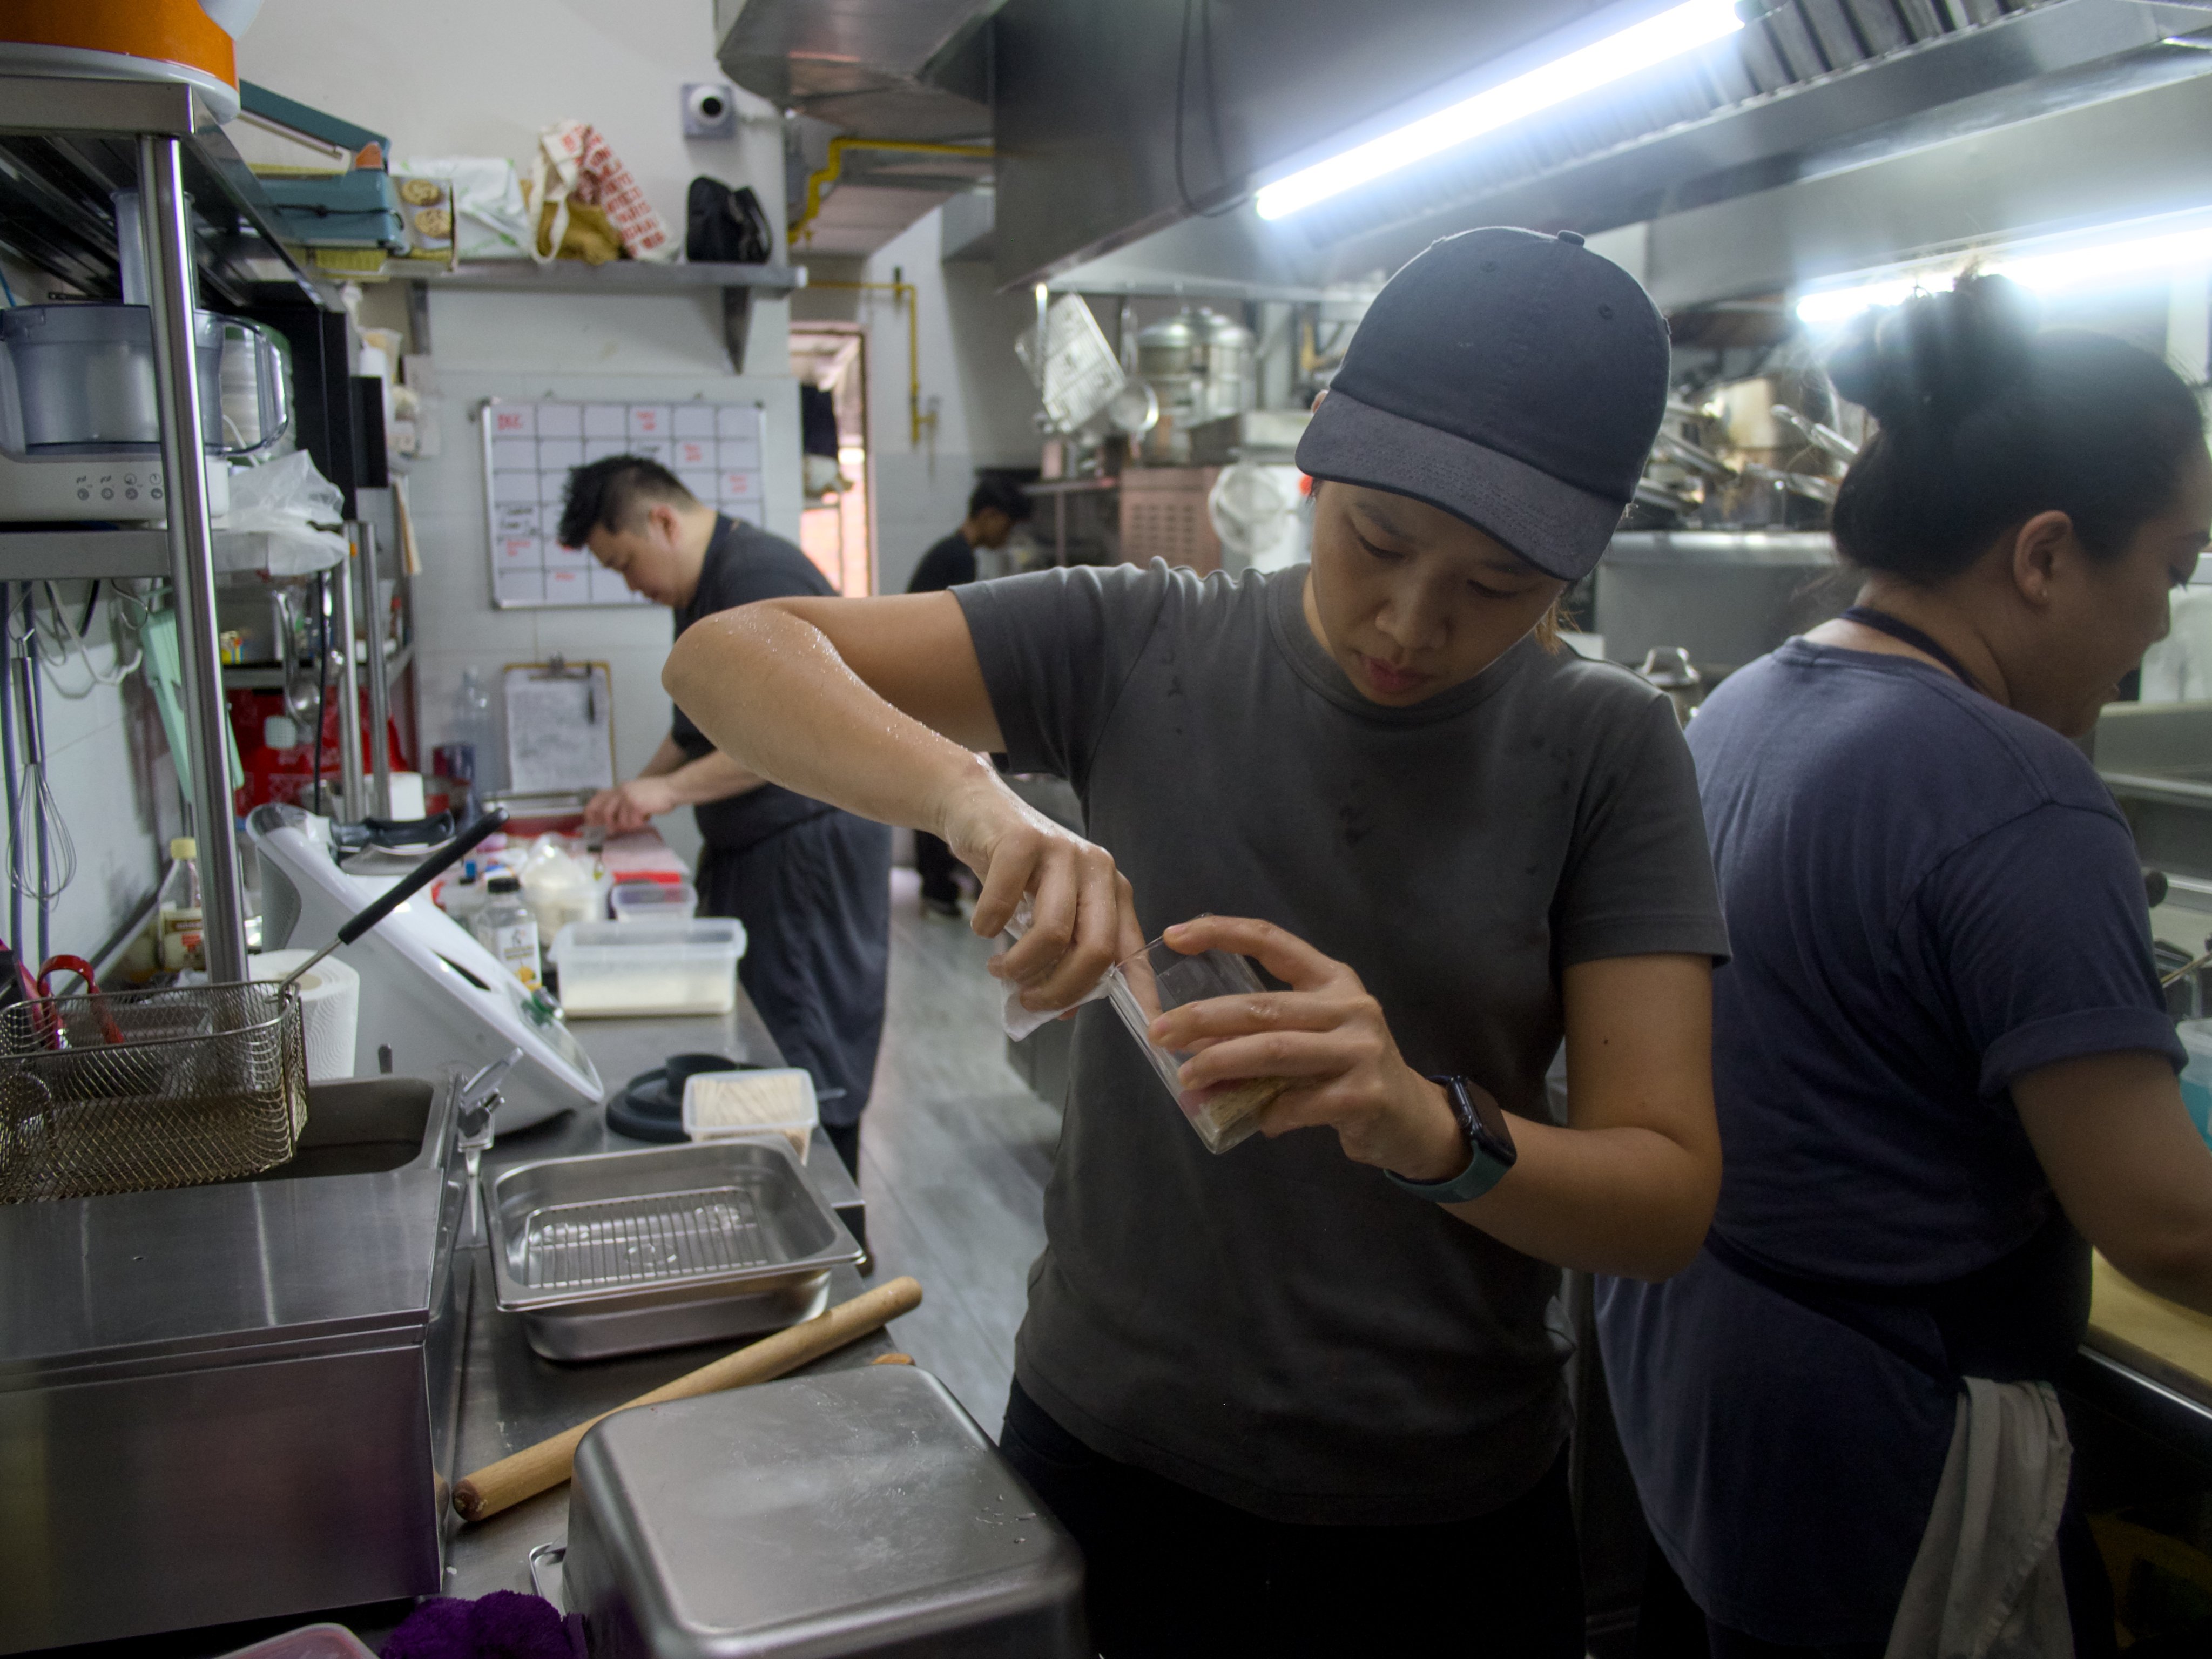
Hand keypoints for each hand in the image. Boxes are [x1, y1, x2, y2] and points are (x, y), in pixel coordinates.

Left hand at [584, 777, 677, 834]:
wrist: (672, 788)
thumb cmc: (658, 793)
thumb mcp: (637, 793)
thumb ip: (625, 802)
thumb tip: (614, 820)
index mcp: (621, 788)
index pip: (600, 796)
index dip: (591, 809)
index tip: (589, 820)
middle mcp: (622, 792)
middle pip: (605, 811)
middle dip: (607, 824)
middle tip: (610, 831)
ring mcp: (628, 798)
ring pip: (619, 821)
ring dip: (628, 825)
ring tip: (638, 821)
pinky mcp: (635, 806)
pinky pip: (631, 823)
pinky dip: (638, 824)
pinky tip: (646, 818)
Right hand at [935, 765, 1142, 1012]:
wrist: (977, 811)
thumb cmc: (1015, 873)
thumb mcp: (1045, 915)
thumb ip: (1061, 957)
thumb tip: (1066, 1011)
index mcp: (1113, 892)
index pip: (1134, 951)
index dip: (1143, 994)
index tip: (1151, 1032)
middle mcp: (1098, 870)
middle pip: (1096, 951)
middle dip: (1060, 989)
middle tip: (1029, 1001)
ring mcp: (1063, 852)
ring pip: (1053, 933)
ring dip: (1018, 966)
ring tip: (998, 969)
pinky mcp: (1023, 841)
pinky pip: (1004, 905)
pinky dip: (987, 927)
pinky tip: (982, 928)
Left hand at [1147, 916, 1470, 1179]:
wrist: (1412, 1118)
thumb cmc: (1350, 1069)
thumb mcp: (1314, 1037)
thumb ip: (1264, 1033)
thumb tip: (1193, 1046)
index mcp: (1333, 979)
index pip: (1272, 941)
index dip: (1222, 932)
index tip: (1174, 934)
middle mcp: (1350, 1006)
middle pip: (1263, 1006)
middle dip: (1204, 1019)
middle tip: (1161, 1032)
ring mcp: (1360, 1049)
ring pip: (1274, 1051)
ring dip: (1222, 1064)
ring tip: (1188, 1079)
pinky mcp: (1363, 1095)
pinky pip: (1296, 1104)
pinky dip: (1266, 1113)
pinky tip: (1256, 1121)